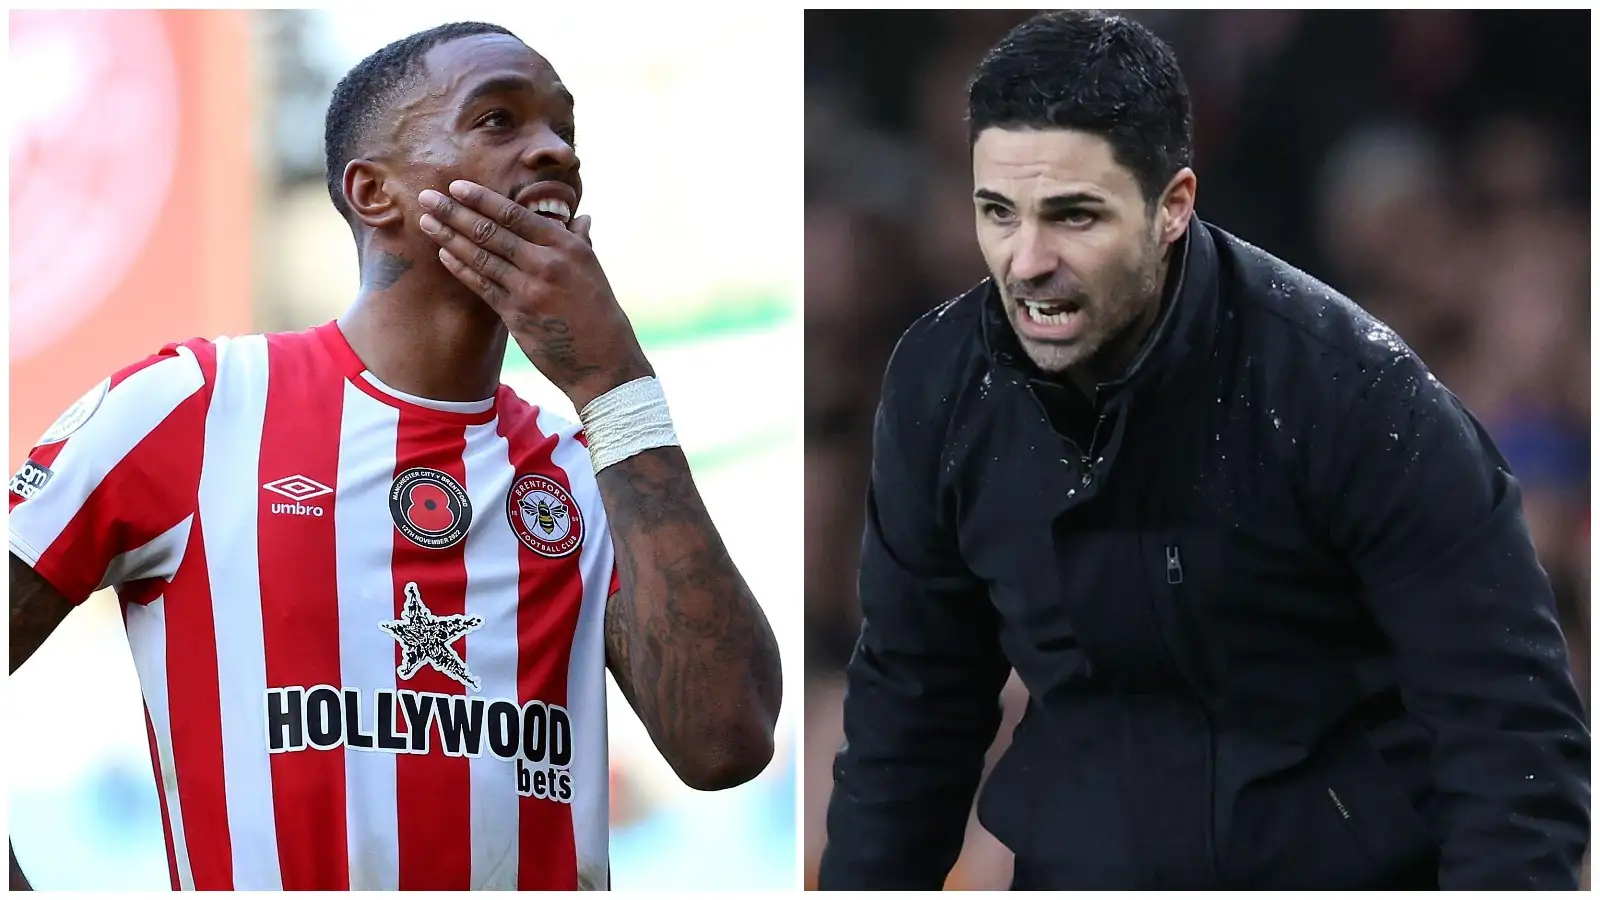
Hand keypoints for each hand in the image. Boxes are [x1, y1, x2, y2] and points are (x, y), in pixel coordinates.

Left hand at [418, 180, 652, 409]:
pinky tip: (444, 254)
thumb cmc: (600, 312)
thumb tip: (583, 217)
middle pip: (491, 231)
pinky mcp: (515, 315)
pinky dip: (461, 268)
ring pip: (481, 256)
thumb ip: (580, 241)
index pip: (515, 214)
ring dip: (449, 237)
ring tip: (426, 221)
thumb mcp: (594, 270)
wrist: (603, 360)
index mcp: (566, 245)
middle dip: (454, 212)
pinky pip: (482, 286)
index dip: (482, 199)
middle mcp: (545, 263)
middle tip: (427, 197)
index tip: (457, 186)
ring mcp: (528, 290)